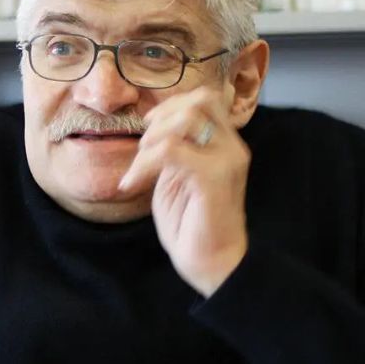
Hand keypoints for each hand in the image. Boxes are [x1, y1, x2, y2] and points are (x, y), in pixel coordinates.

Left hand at [119, 86, 249, 296]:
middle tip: (143, 149)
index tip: (147, 128)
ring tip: (139, 169)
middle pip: (200, 100)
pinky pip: (172, 150)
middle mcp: (231, 147)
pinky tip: (133, 184)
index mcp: (224, 145)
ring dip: (151, 140)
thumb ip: (172, 151)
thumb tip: (152, 132)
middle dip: (161, 117)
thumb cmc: (191, 224)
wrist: (212, 264)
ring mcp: (226, 161)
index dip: (171, 106)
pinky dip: (145, 163)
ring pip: (186, 119)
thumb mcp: (176, 178)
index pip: (205, 99)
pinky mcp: (213, 178)